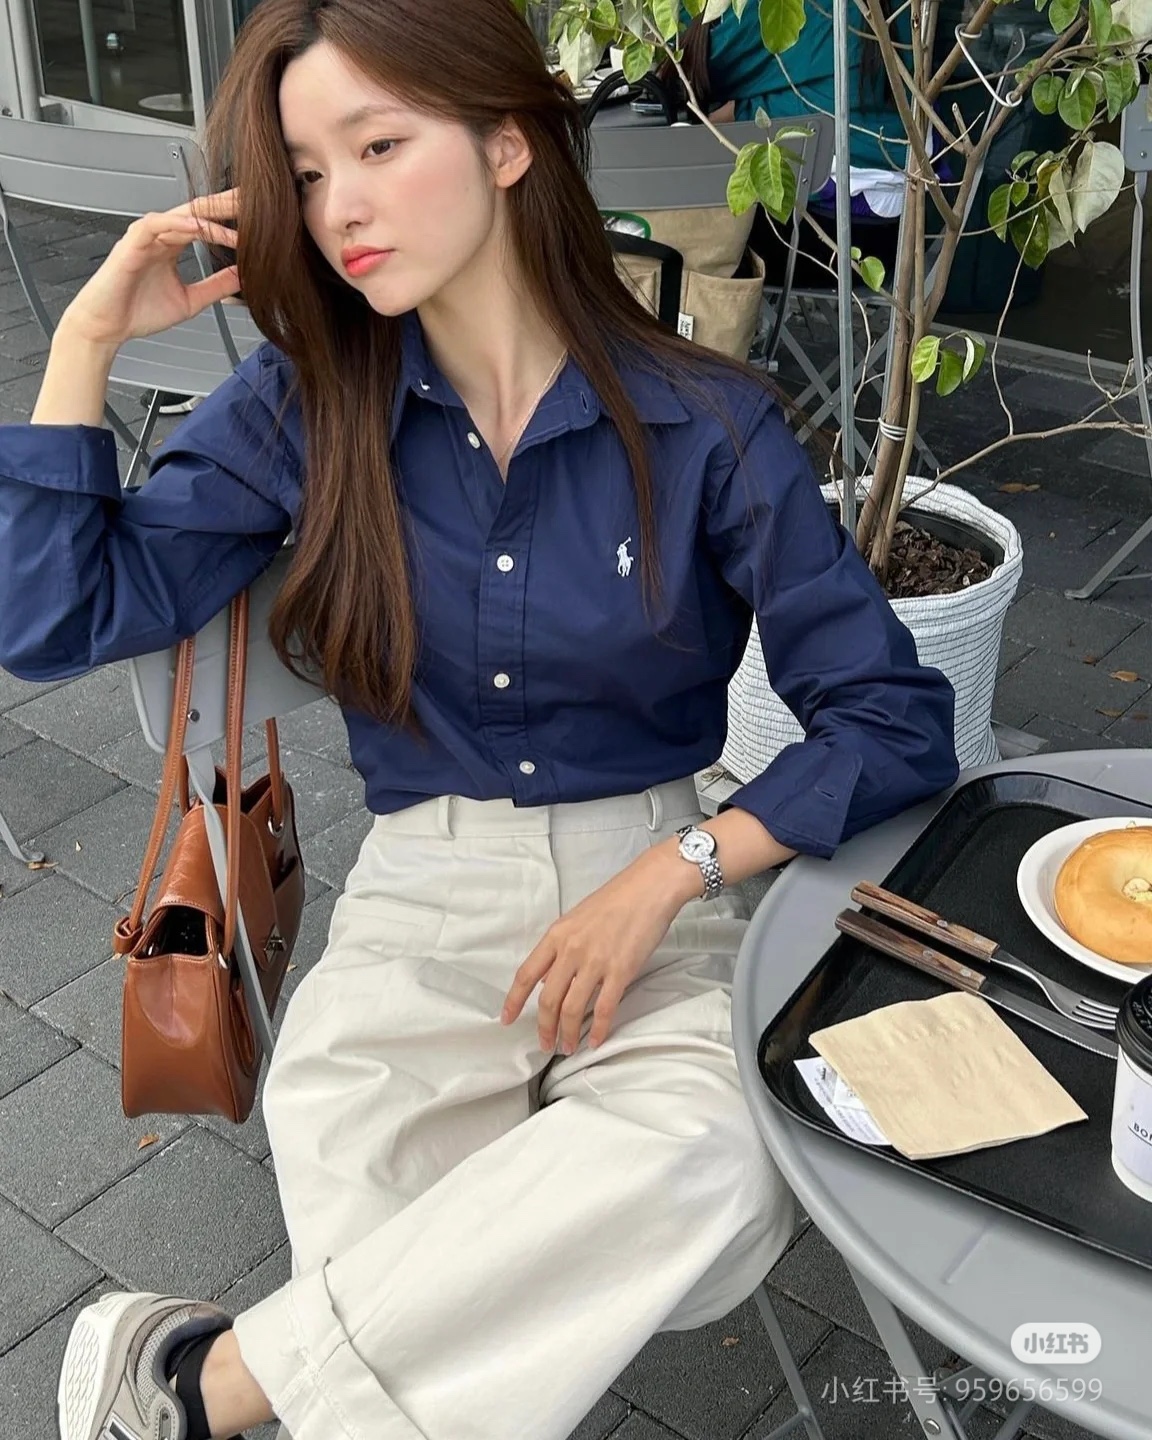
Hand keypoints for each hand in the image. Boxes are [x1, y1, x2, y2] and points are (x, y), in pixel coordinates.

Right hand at [59, 189, 241, 349]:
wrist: (107, 326)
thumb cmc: (139, 311)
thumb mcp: (191, 300)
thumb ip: (216, 286)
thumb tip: (243, 277)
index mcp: (172, 244)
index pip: (206, 224)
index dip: (231, 219)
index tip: (259, 218)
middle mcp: (161, 235)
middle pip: (198, 211)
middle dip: (226, 205)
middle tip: (254, 199)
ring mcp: (147, 236)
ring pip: (182, 215)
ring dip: (211, 215)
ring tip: (237, 215)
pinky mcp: (132, 242)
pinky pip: (158, 224)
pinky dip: (180, 223)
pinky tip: (200, 225)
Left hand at [501, 844, 697, 1053]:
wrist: (649, 887)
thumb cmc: (615, 900)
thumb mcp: (576, 919)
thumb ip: (560, 949)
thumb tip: (548, 980)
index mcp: (557, 936)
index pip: (526, 974)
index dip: (513, 1001)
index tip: (506, 1020)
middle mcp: (571, 950)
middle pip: (548, 1000)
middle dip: (545, 1027)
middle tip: (546, 1044)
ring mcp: (596, 961)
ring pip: (573, 1009)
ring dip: (568, 1033)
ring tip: (568, 1046)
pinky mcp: (621, 971)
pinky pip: (604, 1008)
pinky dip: (599, 1029)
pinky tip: (596, 1040)